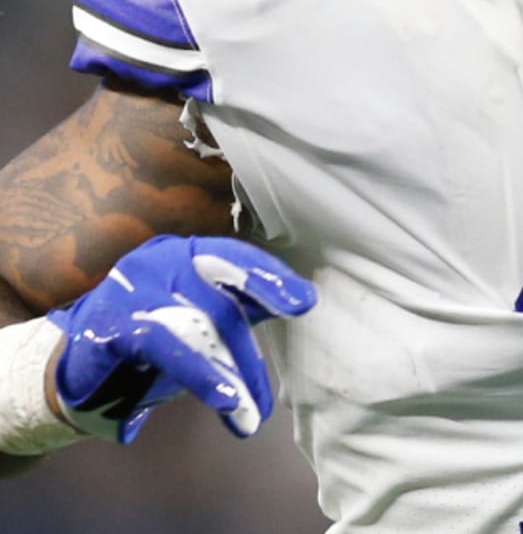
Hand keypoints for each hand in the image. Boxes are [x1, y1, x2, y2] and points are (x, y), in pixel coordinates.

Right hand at [48, 234, 316, 443]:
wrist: (74, 366)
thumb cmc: (150, 337)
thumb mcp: (198, 318)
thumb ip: (240, 308)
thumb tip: (301, 301)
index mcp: (186, 253)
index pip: (236, 257)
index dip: (271, 278)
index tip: (305, 302)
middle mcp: (160, 260)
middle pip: (221, 294)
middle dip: (250, 344)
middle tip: (276, 381)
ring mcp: (131, 288)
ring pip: (197, 324)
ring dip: (230, 371)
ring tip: (252, 413)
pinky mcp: (109, 325)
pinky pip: (163, 345)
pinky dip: (198, 372)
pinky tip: (224, 396)